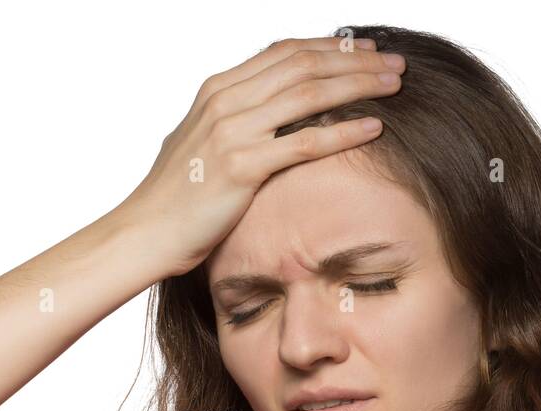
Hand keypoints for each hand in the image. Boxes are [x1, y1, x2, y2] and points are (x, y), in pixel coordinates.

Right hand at [112, 35, 405, 277]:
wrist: (144, 233)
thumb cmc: (175, 198)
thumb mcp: (201, 144)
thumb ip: (234, 121)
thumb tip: (265, 113)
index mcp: (217, 89)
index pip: (285, 52)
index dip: (330, 47)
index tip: (366, 51)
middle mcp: (225, 101)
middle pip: (303, 64)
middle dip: (355, 60)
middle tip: (396, 63)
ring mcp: (231, 131)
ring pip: (309, 95)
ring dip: (359, 86)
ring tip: (396, 86)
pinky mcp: (241, 167)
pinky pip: (304, 142)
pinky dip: (343, 131)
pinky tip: (374, 127)